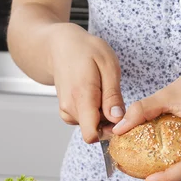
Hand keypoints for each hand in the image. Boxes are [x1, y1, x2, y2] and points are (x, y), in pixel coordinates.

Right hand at [50, 23, 123, 142]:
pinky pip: (87, 122)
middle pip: (97, 132)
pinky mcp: (67, 113)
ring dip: (103, 116)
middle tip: (113, 96)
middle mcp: (70, 108)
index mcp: (81, 97)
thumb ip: (113, 95)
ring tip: (102, 91)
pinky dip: (95, 113)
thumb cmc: (86, 51)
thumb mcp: (108, 65)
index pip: (92, 134)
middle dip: (110, 121)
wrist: (60, 46)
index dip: (111, 131)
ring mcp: (66, 112)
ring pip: (93, 127)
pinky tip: (96, 95)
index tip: (120, 117)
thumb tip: (117, 119)